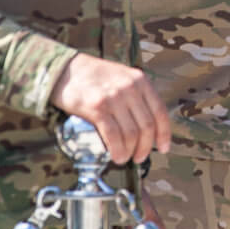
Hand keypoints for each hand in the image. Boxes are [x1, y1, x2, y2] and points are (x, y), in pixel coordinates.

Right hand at [49, 54, 170, 164]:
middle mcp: (130, 88)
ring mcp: (114, 98)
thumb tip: (148, 125)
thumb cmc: (95, 76)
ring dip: (130, 151)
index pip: (160, 112)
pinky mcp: (97, 108)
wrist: (65, 69)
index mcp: (140, 80)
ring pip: (131, 133)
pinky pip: (113, 135)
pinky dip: (117, 150)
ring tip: (125, 158)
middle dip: (145, 147)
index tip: (164, 148)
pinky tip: (116, 157)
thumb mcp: (123, 77)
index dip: (164, 134)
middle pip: (146, 126)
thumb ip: (136, 95)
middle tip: (140, 158)